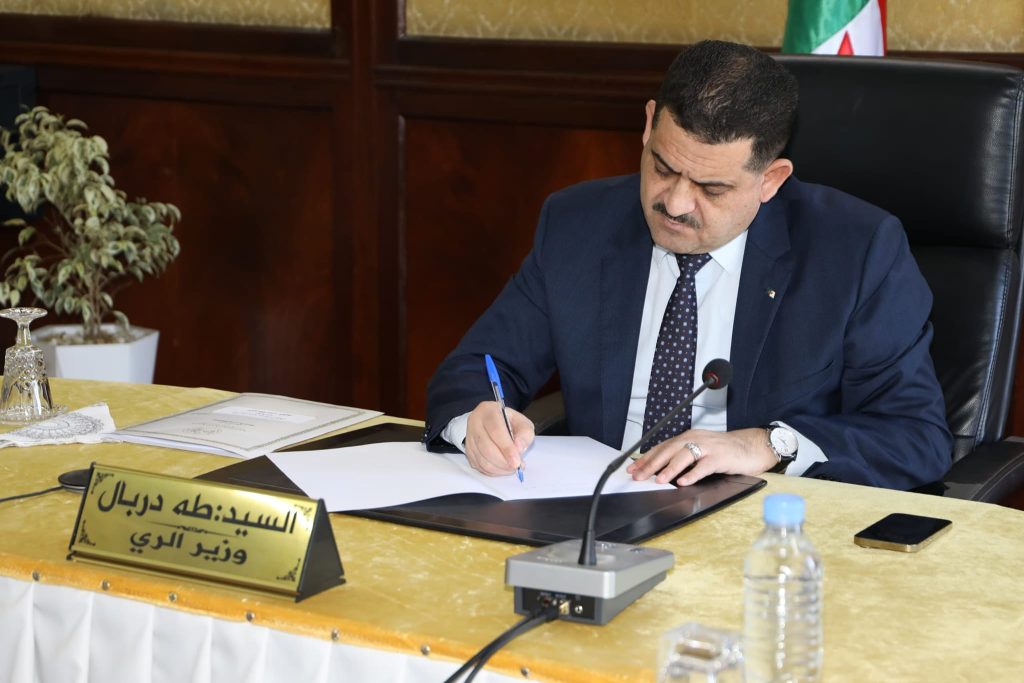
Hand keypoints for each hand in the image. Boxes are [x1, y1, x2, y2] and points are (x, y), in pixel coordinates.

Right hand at [465, 401, 534, 475]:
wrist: (492, 422)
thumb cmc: (509, 422)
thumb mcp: (522, 422)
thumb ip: (525, 433)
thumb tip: (519, 448)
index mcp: (488, 411)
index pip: (496, 431)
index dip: (506, 448)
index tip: (516, 462)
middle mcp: (474, 422)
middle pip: (486, 447)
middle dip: (503, 461)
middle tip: (516, 467)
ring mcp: (469, 437)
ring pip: (482, 459)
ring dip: (499, 468)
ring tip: (511, 468)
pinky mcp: (467, 450)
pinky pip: (479, 466)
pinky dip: (492, 471)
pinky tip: (502, 468)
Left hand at [626, 428, 775, 485]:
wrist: (751, 446)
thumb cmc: (724, 450)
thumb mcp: (700, 450)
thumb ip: (682, 458)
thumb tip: (659, 470)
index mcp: (688, 437)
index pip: (662, 447)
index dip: (646, 458)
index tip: (632, 468)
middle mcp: (695, 439)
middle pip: (669, 451)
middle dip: (651, 464)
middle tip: (638, 476)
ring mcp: (708, 447)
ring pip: (684, 456)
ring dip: (670, 469)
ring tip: (658, 479)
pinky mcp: (721, 457)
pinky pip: (704, 466)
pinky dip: (693, 474)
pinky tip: (684, 482)